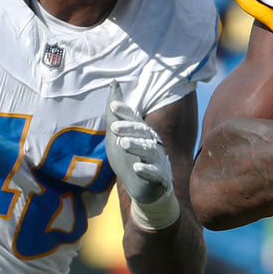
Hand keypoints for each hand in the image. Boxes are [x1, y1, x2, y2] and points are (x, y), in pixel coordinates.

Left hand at [104, 81, 178, 229]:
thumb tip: (114, 83)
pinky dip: (146, 170)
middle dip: (129, 129)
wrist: (145, 190)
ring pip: (148, 150)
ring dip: (136, 146)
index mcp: (142, 133)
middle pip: (142, 133)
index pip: (134, 119)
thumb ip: (115, 114)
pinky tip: (137, 168)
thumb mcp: (118, 137)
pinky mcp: (159, 177)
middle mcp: (151, 143)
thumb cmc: (130, 158)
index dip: (125, 112)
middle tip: (114, 127)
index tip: (113, 107)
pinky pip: (154, 173)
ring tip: (123, 144)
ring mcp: (156, 160)